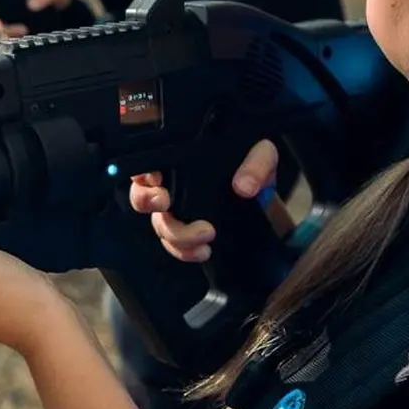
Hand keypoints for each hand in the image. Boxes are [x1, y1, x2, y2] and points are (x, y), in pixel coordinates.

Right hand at [128, 139, 292, 261]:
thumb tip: (243, 187)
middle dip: (147, 200)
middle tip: (165, 202)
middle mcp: (173, 186)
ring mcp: (178, 212)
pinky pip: (175, 247)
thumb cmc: (256, 167)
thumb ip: (256, 165)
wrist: (267, 194)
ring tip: (206, 234)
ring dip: (176, 235)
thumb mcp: (263, 155)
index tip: (156, 178)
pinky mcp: (187, 234)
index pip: (148, 162)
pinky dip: (186, 252)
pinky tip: (204, 251)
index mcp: (183, 160)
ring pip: (159, 225)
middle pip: (141, 195)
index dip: (142, 171)